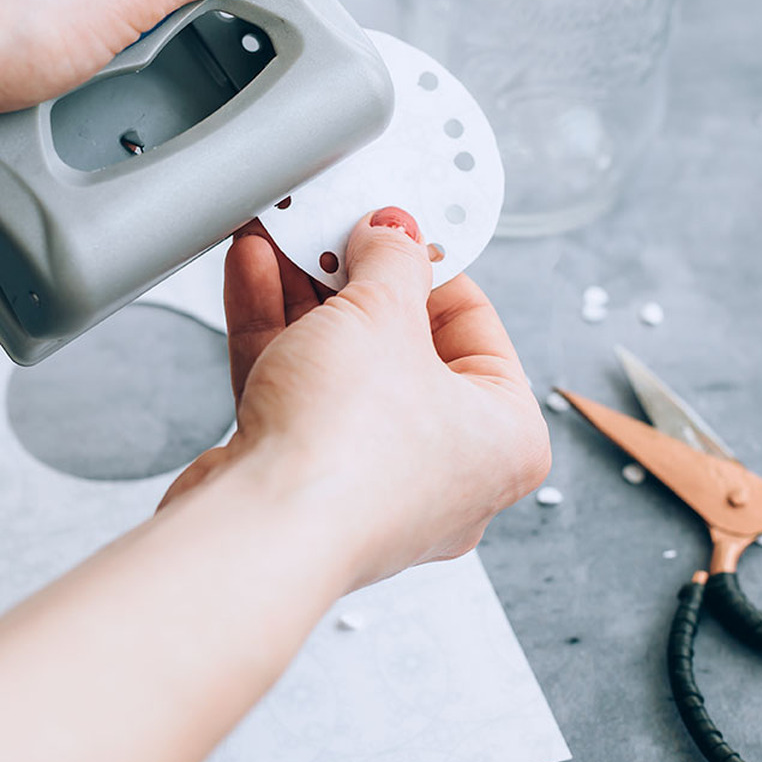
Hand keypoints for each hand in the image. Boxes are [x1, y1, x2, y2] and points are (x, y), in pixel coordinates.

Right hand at [160, 208, 549, 589]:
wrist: (257, 534)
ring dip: (305, 295)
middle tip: (332, 229)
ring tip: (282, 236)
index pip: (475, 326)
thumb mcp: (382, 316)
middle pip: (400, 344)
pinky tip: (255, 273)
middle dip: (353, 277)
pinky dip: (278, 332)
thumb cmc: (348, 453)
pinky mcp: (307, 481)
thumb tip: (394, 233)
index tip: (396, 227)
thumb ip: (391, 260)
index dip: (430, 265)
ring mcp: (373, 479)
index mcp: (505, 437)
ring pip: (342, 366)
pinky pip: (301, 392)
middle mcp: (447, 467)